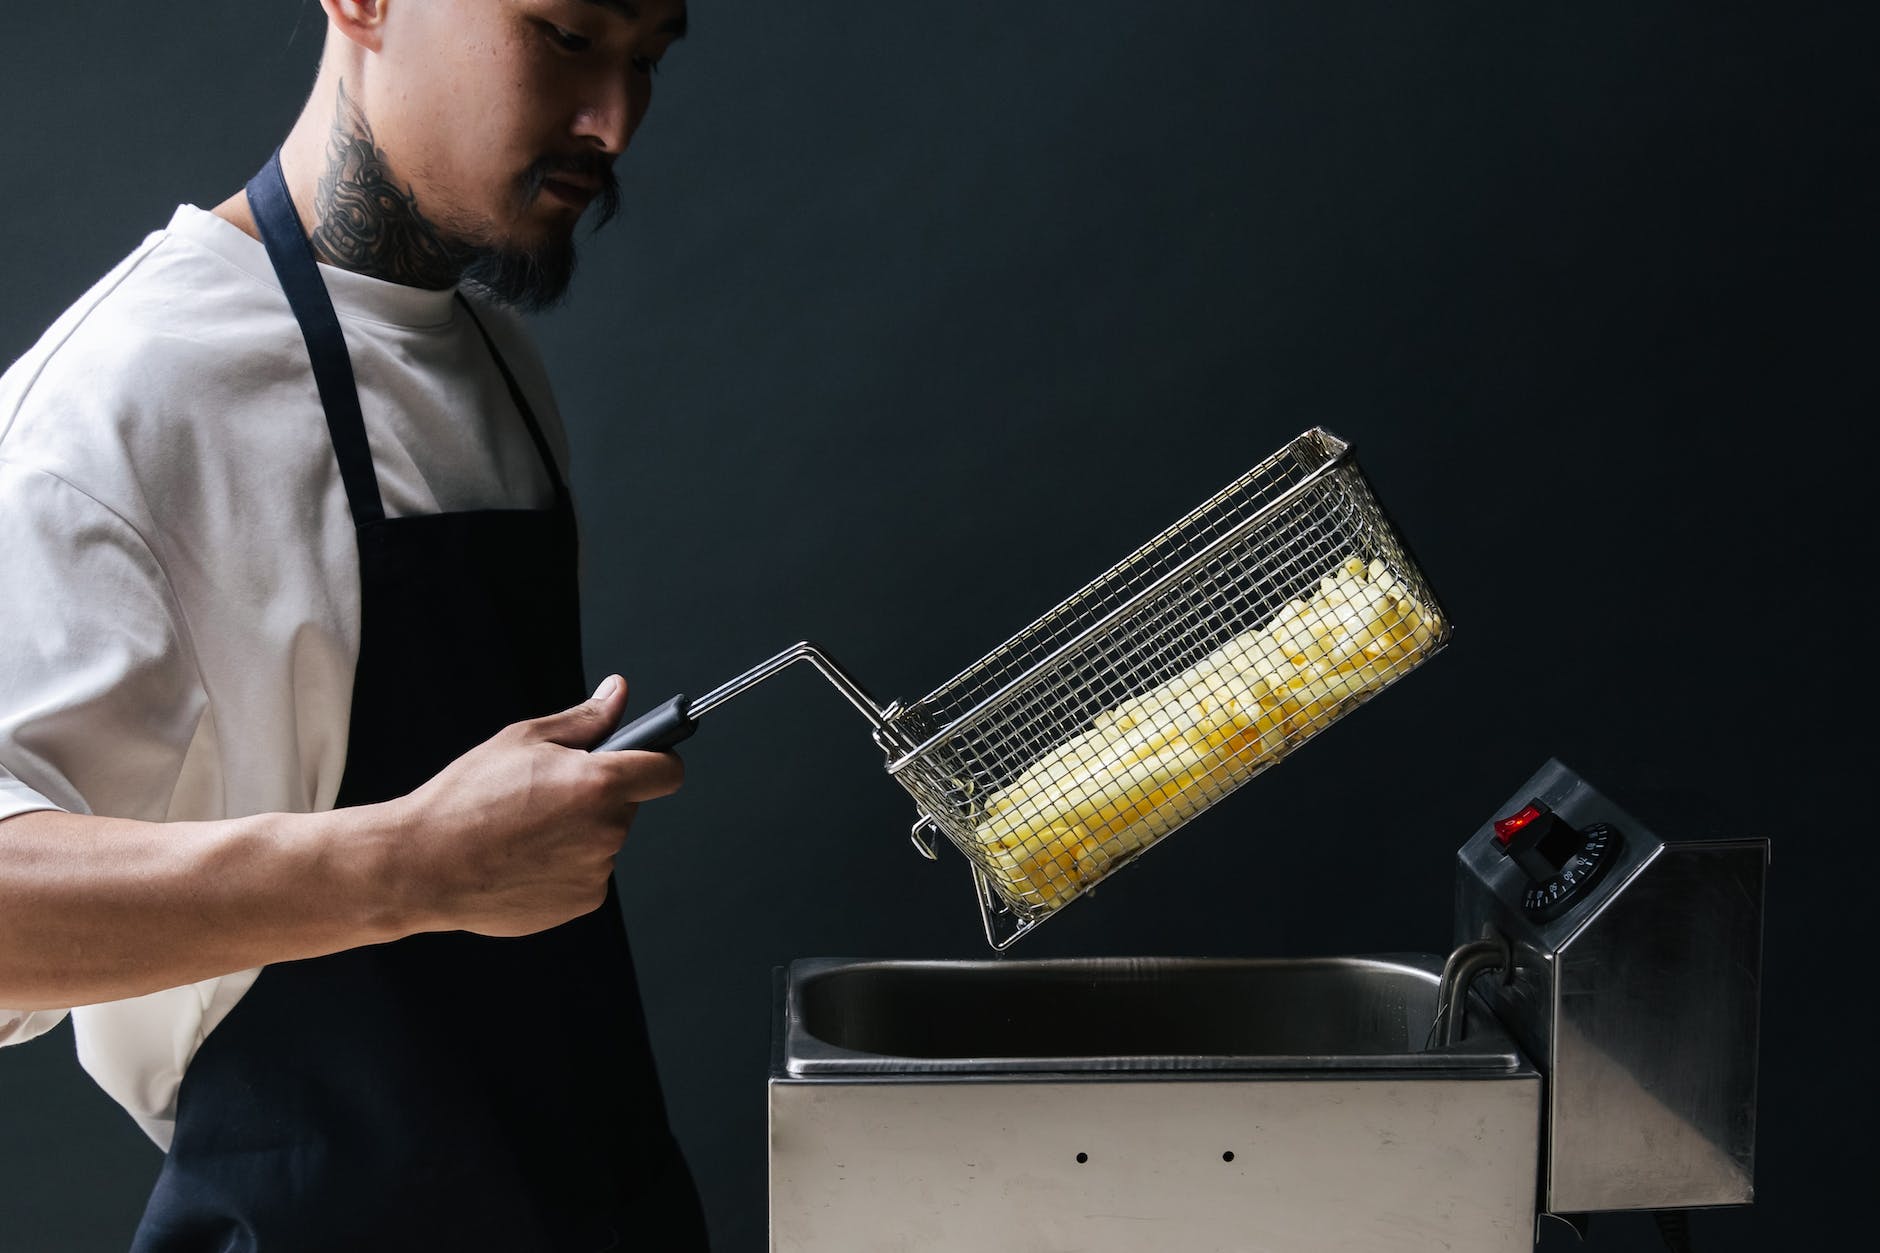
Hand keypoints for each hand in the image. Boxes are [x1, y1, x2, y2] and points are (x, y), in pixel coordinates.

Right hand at [387, 675, 681, 937]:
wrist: (424, 865)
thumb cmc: (466, 799)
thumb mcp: (524, 739)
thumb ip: (585, 719)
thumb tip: (618, 693)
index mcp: (599, 784)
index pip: (667, 771)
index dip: (658, 761)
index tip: (643, 760)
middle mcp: (607, 831)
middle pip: (626, 805)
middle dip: (599, 796)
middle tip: (547, 793)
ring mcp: (596, 871)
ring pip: (603, 840)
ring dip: (579, 832)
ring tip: (525, 829)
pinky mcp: (581, 902)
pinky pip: (587, 873)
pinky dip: (565, 866)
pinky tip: (523, 858)